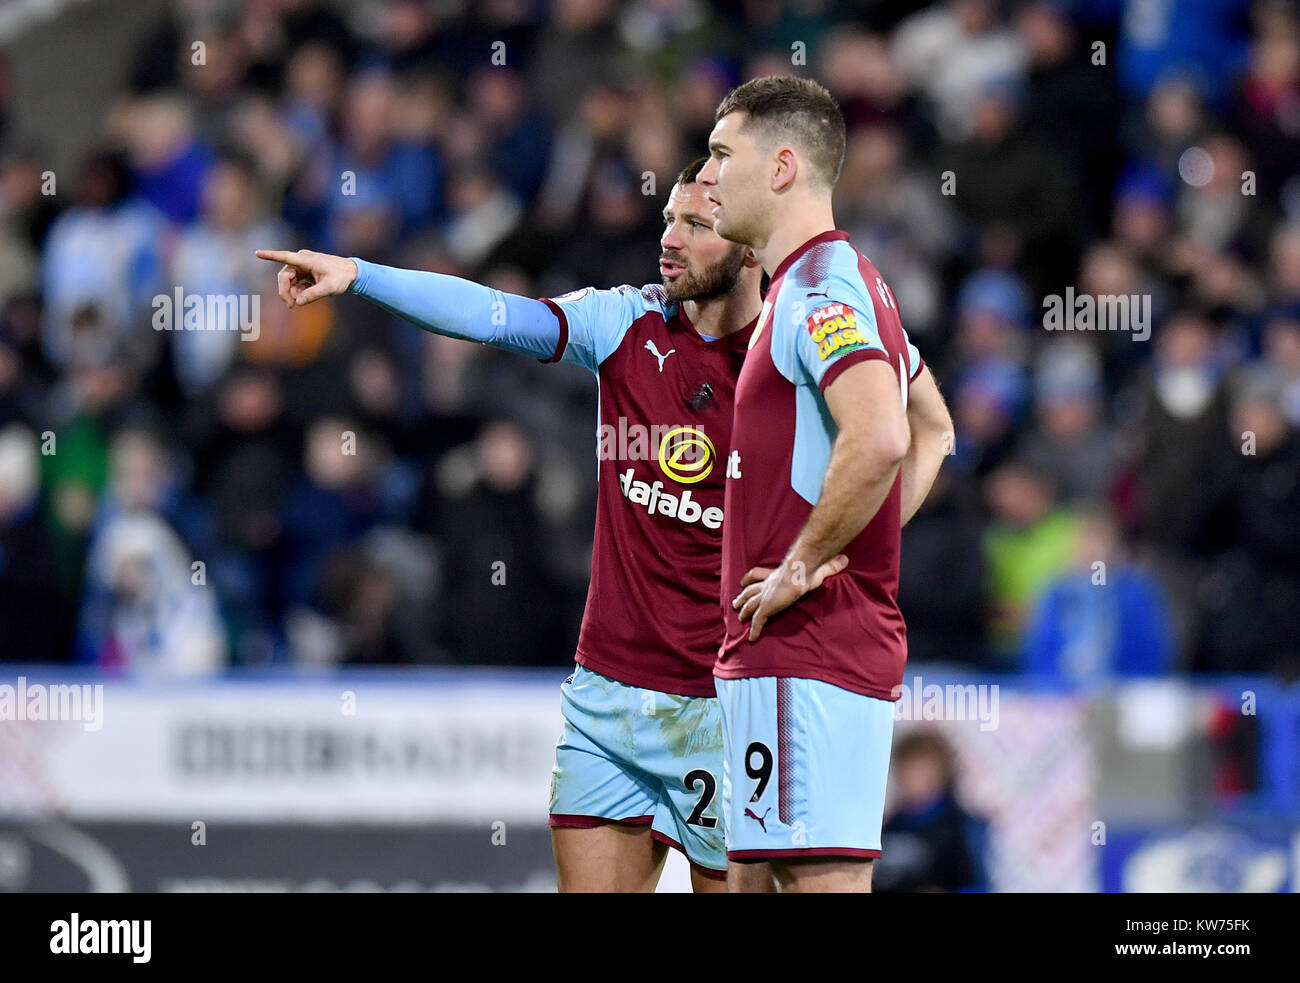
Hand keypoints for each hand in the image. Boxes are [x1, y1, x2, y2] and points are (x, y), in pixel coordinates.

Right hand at [255, 248, 358, 307]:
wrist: (351, 273)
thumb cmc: (341, 277)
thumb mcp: (329, 288)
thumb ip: (313, 295)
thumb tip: (298, 302)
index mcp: (305, 260)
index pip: (285, 257)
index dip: (270, 256)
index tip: (257, 253)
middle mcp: (301, 261)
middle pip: (284, 276)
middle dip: (285, 291)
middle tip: (291, 305)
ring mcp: (302, 266)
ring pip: (289, 281)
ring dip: (292, 293)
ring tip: (302, 301)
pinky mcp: (305, 272)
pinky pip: (295, 283)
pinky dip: (298, 291)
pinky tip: (305, 297)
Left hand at [731, 553, 848, 642]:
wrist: (799, 572)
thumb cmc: (806, 569)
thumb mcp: (818, 568)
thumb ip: (829, 566)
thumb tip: (845, 560)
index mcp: (775, 576)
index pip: (757, 575)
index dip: (750, 579)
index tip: (743, 582)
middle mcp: (767, 585)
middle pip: (750, 591)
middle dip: (742, 597)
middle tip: (735, 602)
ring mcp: (765, 597)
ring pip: (750, 606)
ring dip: (744, 611)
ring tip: (739, 617)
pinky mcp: (766, 608)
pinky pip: (758, 622)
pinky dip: (754, 631)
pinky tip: (752, 639)